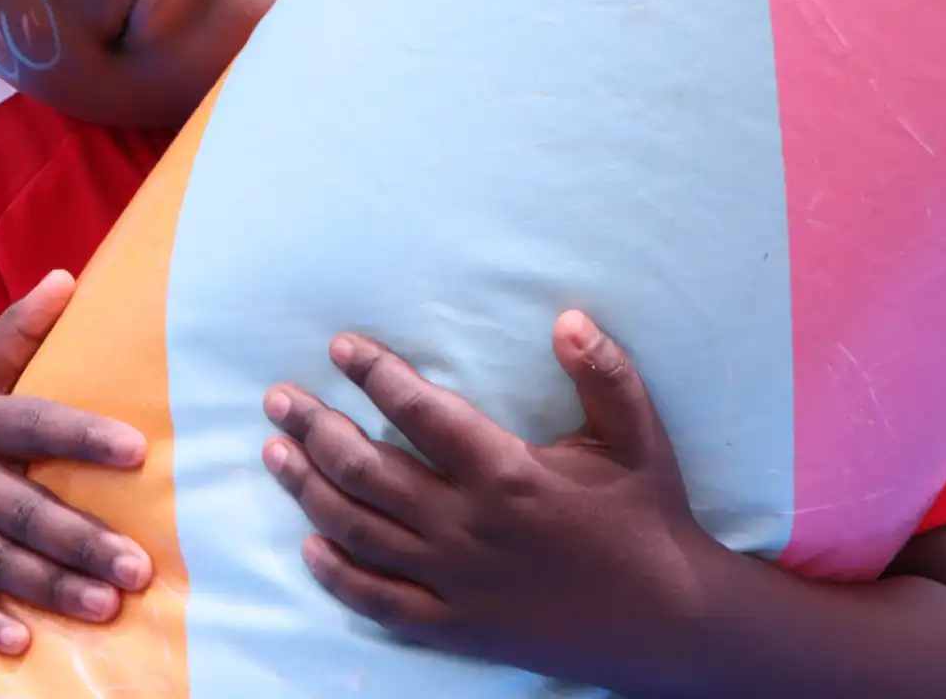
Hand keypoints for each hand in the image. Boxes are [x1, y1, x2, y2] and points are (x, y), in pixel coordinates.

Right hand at [0, 271, 151, 654]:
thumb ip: (14, 336)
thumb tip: (66, 277)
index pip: (33, 421)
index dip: (83, 435)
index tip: (137, 450)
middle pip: (23, 506)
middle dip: (82, 538)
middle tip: (139, 567)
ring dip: (50, 586)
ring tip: (107, 607)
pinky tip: (21, 644)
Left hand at [263, 311, 722, 692]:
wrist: (673, 626)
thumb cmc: (650, 520)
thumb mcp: (639, 440)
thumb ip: (604, 374)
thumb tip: (567, 317)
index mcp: (507, 474)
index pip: (420, 413)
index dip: (374, 375)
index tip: (340, 347)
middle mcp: (469, 527)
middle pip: (366, 469)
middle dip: (314, 427)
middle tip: (277, 398)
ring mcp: (456, 581)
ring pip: (359, 530)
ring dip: (308, 488)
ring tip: (273, 452)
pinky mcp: (456, 627)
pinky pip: (379, 601)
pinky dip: (337, 574)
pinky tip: (309, 545)